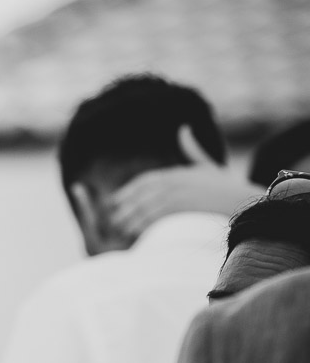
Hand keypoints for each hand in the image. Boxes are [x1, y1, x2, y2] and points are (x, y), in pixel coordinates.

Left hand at [106, 124, 257, 238]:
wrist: (246, 204)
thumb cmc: (228, 189)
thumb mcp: (209, 166)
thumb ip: (193, 150)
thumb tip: (183, 129)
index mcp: (177, 173)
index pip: (145, 181)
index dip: (129, 191)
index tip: (116, 201)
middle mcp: (174, 184)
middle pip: (141, 196)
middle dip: (126, 207)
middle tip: (115, 218)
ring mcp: (177, 198)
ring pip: (145, 208)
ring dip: (131, 219)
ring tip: (123, 229)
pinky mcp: (181, 212)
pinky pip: (155, 220)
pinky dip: (143, 226)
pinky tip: (135, 234)